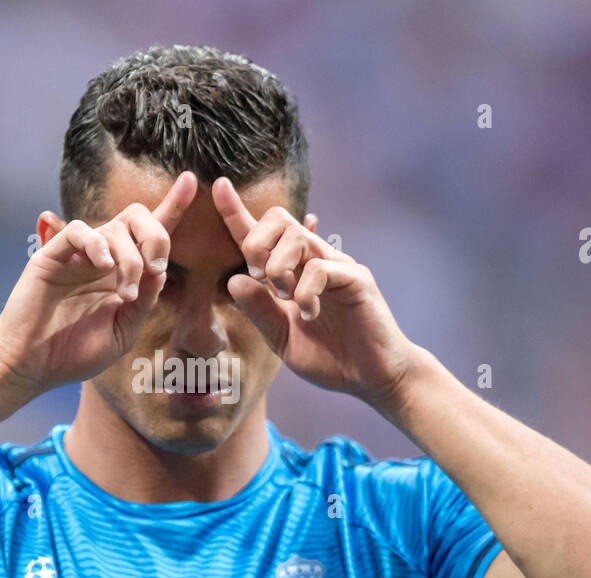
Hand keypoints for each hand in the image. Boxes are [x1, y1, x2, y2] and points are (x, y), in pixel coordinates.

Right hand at [0, 171, 197, 394]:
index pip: (152, 232)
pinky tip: (104, 266)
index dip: (172, 206)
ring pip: (114, 227)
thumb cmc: (73, 353)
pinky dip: (96, 243)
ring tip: (125, 293)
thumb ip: (144, 302)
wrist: (32, 366)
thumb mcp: (123, 331)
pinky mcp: (53, 255)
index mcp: (123, 273)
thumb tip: (160, 270)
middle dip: (156, 236)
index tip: (191, 181)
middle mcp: (103, 258)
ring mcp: (78, 255)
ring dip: (130, 259)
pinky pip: (79, 231)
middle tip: (155, 268)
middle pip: (137, 217)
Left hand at [212, 177, 416, 411]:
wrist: (371, 377)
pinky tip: (311, 313)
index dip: (237, 212)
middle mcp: (314, 260)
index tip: (219, 187)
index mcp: (292, 272)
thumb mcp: (281, 337)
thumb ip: (259, 311)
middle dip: (256, 244)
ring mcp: (337, 266)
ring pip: (297, 237)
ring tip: (289, 299)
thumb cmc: (330, 357)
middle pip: (277, 219)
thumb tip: (233, 279)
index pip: (260, 234)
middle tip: (263, 281)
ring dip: (279, 269)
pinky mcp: (356, 278)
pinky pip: (320, 267)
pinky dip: (306, 292)